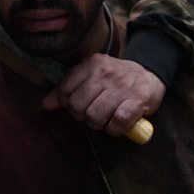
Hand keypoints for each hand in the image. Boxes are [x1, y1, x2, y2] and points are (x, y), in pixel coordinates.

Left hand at [42, 55, 165, 136]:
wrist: (149, 74)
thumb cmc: (115, 77)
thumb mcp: (90, 74)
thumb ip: (67, 87)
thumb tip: (45, 104)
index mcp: (91, 64)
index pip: (64, 90)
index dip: (67, 103)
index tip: (78, 105)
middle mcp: (104, 74)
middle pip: (76, 106)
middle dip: (81, 116)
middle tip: (91, 113)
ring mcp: (121, 88)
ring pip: (94, 117)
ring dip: (97, 124)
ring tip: (104, 118)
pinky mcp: (136, 102)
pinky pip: (116, 123)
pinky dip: (113, 129)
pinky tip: (116, 125)